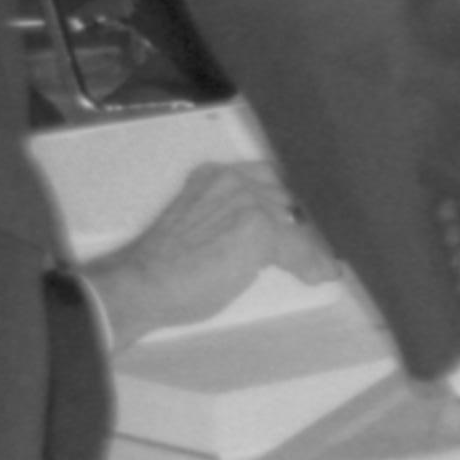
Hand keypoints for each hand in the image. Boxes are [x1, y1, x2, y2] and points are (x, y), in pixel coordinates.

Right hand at [80, 161, 335, 350]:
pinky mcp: (259, 229)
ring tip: (317, 264)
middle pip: (286, 198)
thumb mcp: (197, 223)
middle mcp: (234, 180)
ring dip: (307, 245)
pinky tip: (319, 274)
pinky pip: (297, 247)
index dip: (285, 203)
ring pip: (295, 222)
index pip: (267, 181)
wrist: (140, 284)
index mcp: (215, 175)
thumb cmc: (160, 267)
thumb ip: (228, 216)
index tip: (298, 220)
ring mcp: (248, 201)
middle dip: (298, 223)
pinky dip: (311, 263)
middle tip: (309, 246)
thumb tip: (259, 234)